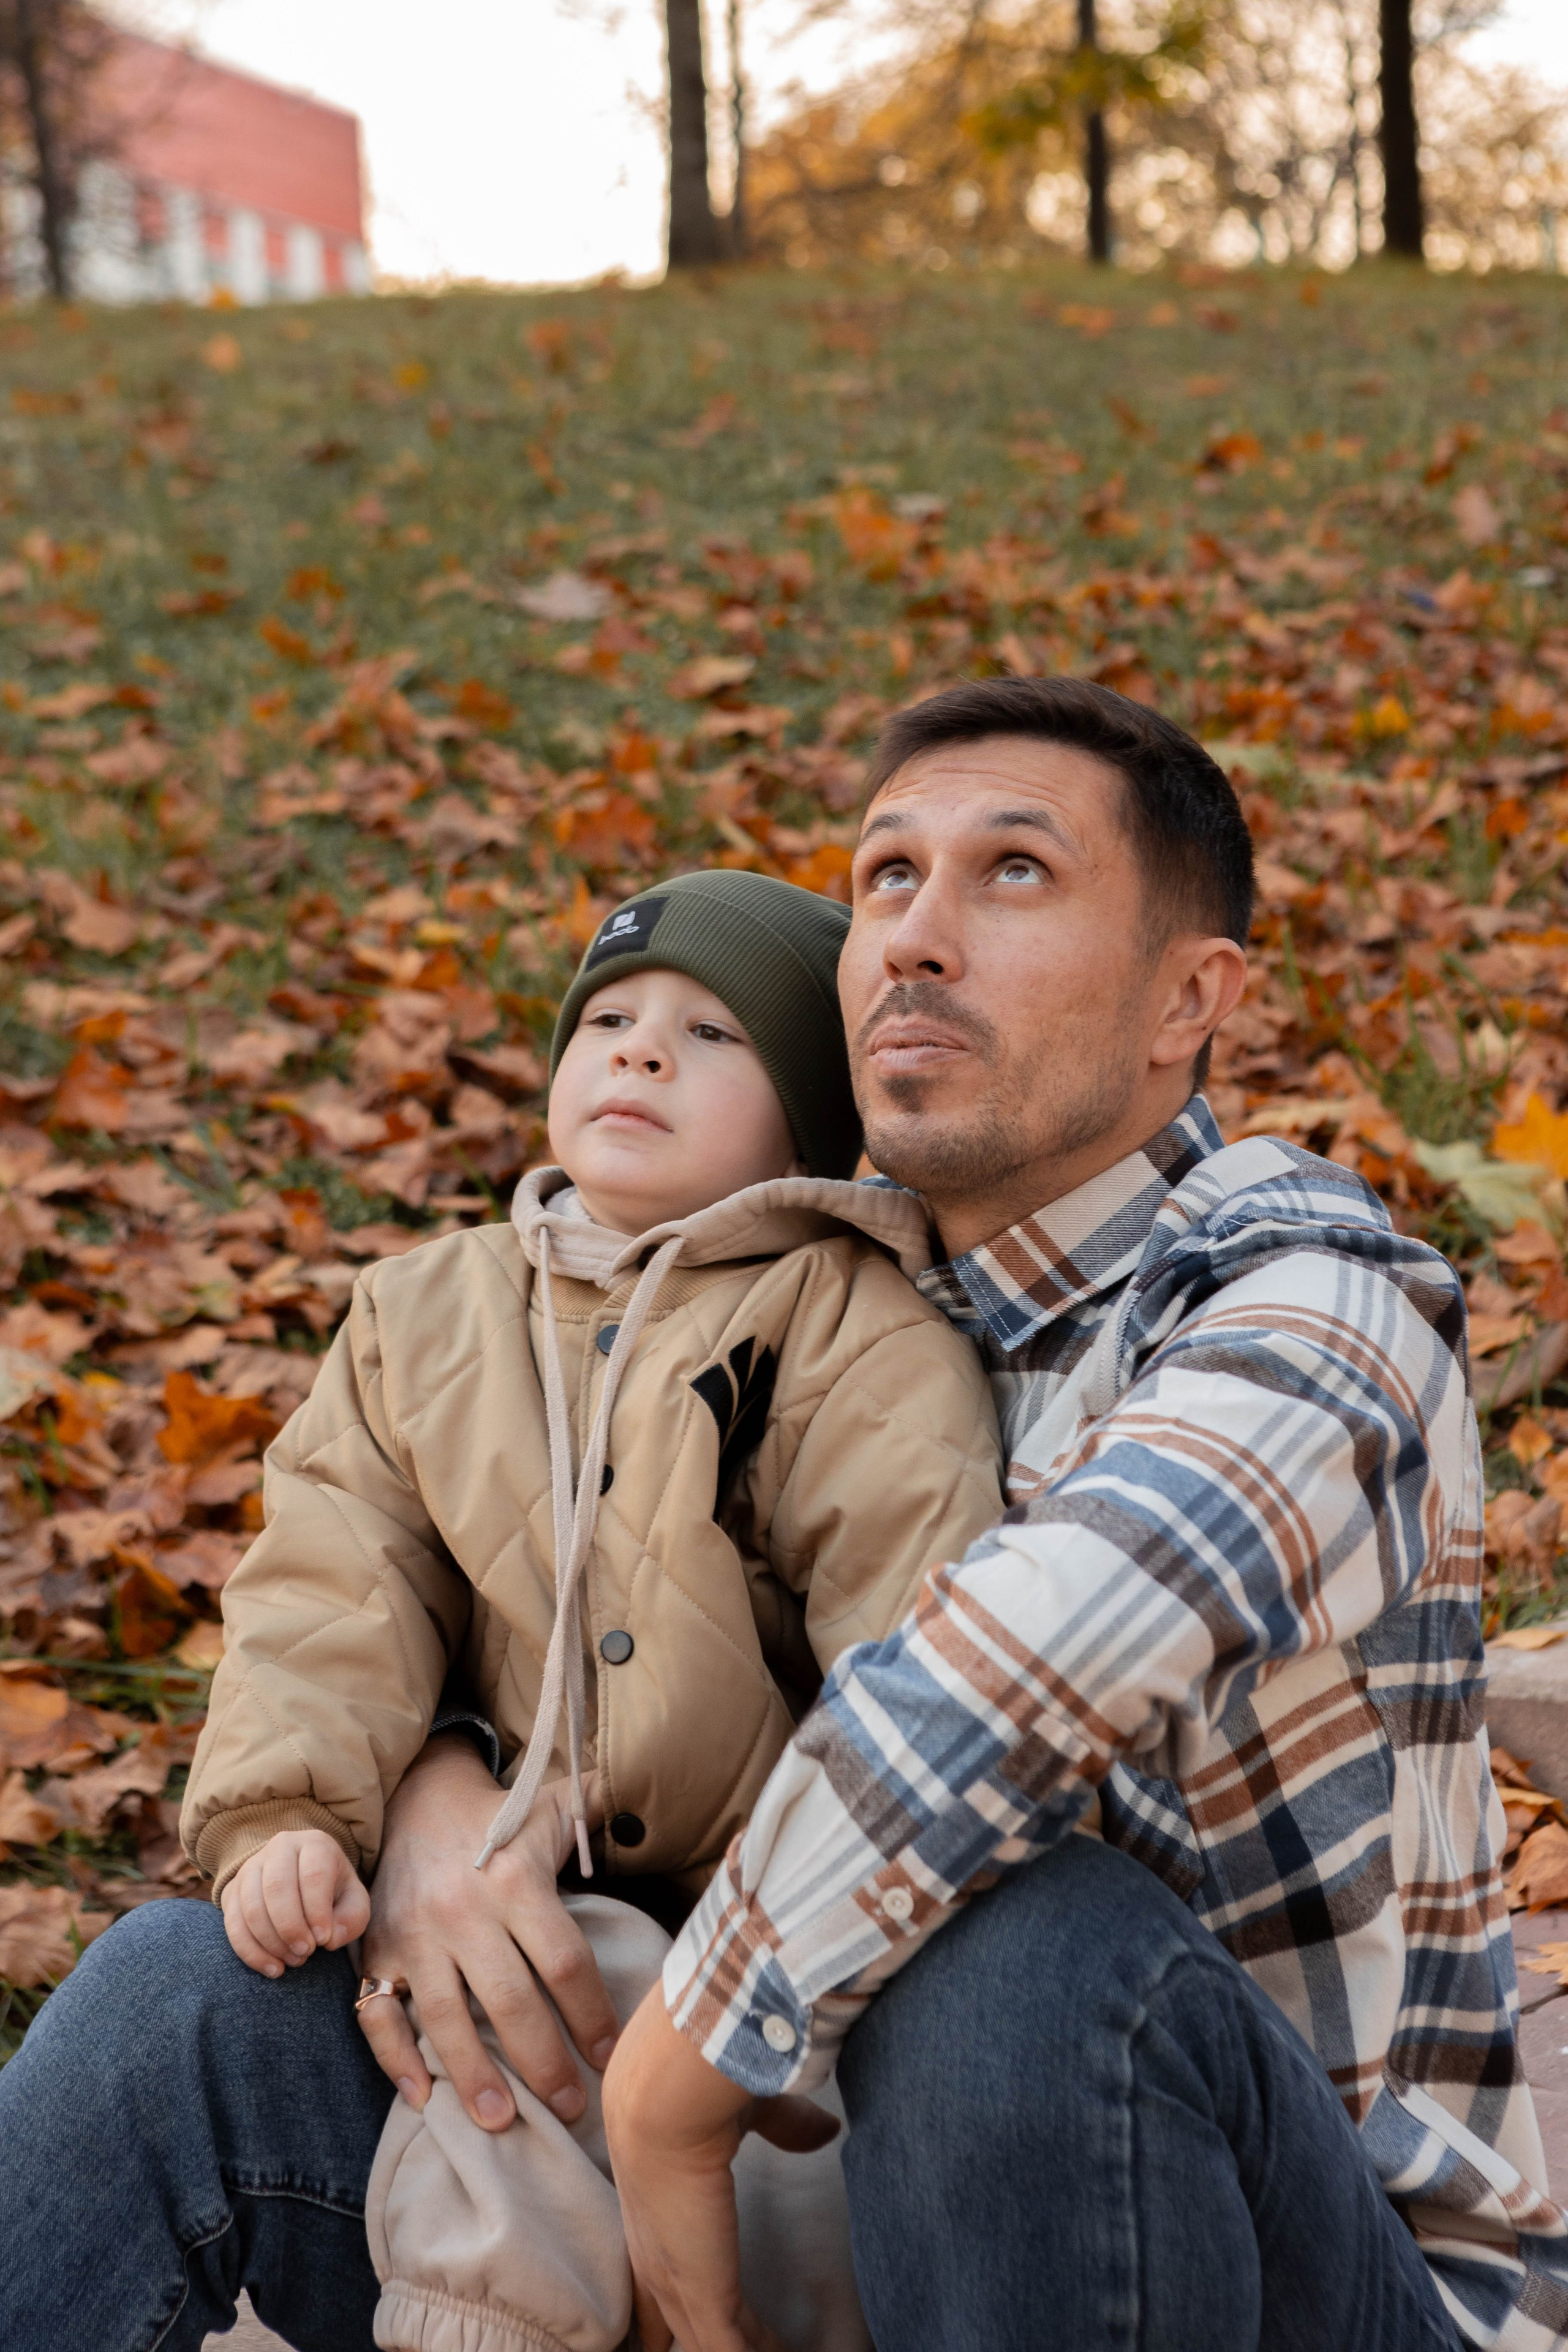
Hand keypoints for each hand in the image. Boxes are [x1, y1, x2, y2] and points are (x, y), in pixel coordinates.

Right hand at [220, 1827, 369, 1976]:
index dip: (317, 1911)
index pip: (313, 1874)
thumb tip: (329, 1939)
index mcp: (315, 1844)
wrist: (303, 1884)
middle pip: (277, 1887)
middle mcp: (279, 1848)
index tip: (323, 1940)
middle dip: (291, 1928)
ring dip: (272, 1942)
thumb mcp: (354, 1903)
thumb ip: (351, 1920)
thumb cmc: (334, 1894)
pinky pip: (233, 1924)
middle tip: (306, 1952)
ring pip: (252, 1907)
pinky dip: (251, 1952)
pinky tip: (273, 1968)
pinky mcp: (232, 1891)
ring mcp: (251, 1867)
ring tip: (295, 1960)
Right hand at [355, 1733, 620, 2135]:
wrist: (418, 1797)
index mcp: (514, 1880)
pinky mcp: (377, 1951)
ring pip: (446, 2019)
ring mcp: (415, 1936)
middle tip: (572, 2109)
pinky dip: (397, 2060)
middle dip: (545, 2063)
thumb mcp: (554, 1807)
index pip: (564, 1962)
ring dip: (475, 2077)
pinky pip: (379, 2015)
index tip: (612, 2059)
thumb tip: (655, 1809)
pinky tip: (422, 2097)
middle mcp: (463, 1911)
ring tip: (504, 2123)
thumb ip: (602, 1813)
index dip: (592, 2016)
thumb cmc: (502, 1818)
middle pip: (511, 2003)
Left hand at [604, 1984, 839, 2351]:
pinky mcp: (704, 2299)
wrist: (665, 2095)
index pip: (658, 2284)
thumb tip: (826, 2128)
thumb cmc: (694, 2086)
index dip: (667, 2314)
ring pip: (707, 2346)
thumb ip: (785, 2124)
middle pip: (677, 2327)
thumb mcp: (745, 2110)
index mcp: (657, 2217)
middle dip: (706, 2346)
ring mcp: (678, 2285)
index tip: (680, 2334)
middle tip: (754, 2350)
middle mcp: (658, 2259)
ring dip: (747, 2351)